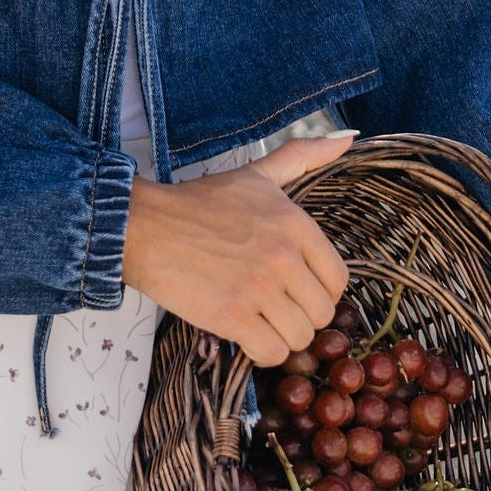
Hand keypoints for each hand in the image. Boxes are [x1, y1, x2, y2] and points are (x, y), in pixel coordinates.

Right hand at [121, 133, 356, 365]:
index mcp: (295, 224)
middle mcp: (282, 256)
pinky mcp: (231, 316)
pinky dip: (261, 352)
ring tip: (261, 323)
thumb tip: (347, 138)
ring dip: (282, 337)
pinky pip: (271, 352)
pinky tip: (246, 336)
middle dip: (301, 317)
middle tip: (276, 309)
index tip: (298, 290)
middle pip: (322, 313)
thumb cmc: (198, 203)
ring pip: (300, 337)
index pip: (338, 278)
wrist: (143, 227)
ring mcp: (258, 288)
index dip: (320, 291)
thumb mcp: (256, 175)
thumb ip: (302, 157)